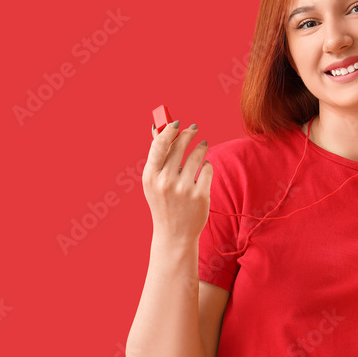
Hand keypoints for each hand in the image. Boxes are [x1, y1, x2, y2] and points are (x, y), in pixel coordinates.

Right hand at [142, 118, 212, 243]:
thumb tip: (159, 127)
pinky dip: (206, 165)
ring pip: (197, 156)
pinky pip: (207, 169)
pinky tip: (203, 167)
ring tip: (202, 146)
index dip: (169, 130)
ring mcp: (184, 189)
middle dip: (188, 134)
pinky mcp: (200, 195)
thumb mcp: (154, 181)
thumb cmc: (163, 202)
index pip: (159, 145)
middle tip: (194, 129)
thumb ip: (157, 156)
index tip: (177, 123)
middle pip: (179, 147)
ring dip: (201, 148)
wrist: (174, 234)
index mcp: (150, 176)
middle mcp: (166, 182)